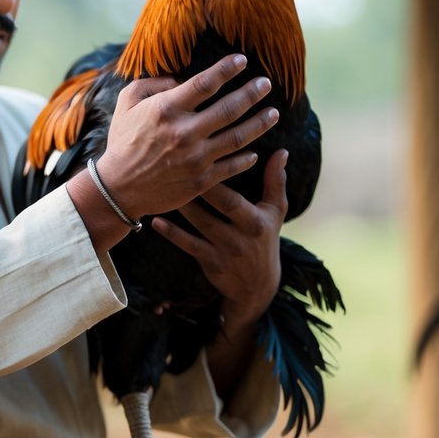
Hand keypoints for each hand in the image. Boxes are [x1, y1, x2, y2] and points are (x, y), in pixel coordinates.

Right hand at [93, 54, 279, 218]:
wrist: (118, 188)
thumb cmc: (122, 142)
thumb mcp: (126, 104)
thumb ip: (152, 84)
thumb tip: (181, 79)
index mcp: (166, 110)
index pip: (205, 83)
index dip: (227, 69)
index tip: (242, 61)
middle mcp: (185, 133)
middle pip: (230, 108)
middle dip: (252, 93)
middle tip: (266, 83)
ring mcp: (196, 158)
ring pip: (239, 136)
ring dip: (260, 122)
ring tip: (273, 112)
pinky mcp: (202, 180)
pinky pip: (233, 166)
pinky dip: (247, 157)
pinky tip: (255, 150)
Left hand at [153, 149, 288, 327]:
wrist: (257, 286)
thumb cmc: (264, 239)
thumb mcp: (275, 212)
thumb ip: (276, 181)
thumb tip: (282, 151)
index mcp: (256, 221)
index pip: (235, 197)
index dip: (220, 178)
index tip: (201, 158)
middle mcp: (241, 236)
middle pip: (218, 207)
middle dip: (198, 187)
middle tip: (177, 166)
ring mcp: (225, 251)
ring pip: (199, 224)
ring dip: (182, 205)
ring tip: (162, 186)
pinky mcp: (210, 263)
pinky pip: (188, 245)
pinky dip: (171, 233)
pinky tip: (156, 220)